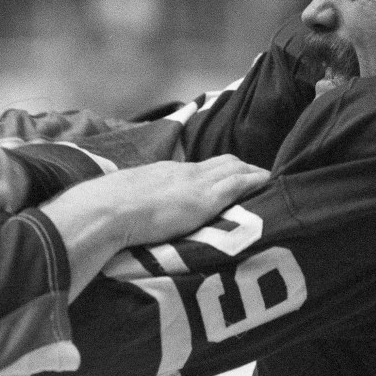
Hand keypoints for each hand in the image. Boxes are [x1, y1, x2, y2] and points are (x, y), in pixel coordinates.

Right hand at [49, 154, 269, 248]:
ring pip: (233, 168)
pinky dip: (255, 180)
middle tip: (252, 175)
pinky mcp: (206, 197)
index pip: (197, 166)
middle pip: (220, 161)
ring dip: (250, 172)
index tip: (223, 176)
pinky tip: (268, 182)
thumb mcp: (125, 201)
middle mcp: (182, 171)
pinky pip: (239, 182)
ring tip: (264, 179)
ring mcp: (196, 182)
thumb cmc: (107, 211)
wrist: (107, 210)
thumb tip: (127, 214)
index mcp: (163, 172)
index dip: (214, 170)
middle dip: (238, 167)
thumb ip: (135, 203)